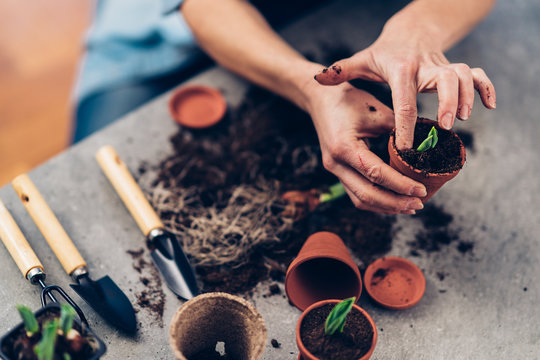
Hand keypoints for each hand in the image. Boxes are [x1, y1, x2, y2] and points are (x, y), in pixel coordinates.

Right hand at [303, 81, 425, 213]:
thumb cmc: (349, 100)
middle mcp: (335, 163)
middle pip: (366, 195)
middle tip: (419, 204)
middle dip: (395, 203)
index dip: (400, 185)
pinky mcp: (338, 172)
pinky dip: (376, 200)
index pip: (376, 173)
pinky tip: (394, 200)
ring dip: (386, 206)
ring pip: (360, 199)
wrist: (322, 99)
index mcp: (344, 147)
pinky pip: (357, 194)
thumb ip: (398, 131)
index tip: (421, 189)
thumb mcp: (377, 110)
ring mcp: (334, 170)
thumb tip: (425, 150)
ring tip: (409, 206)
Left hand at [314, 26, 495, 149]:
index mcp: (400, 69)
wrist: (409, 32)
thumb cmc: (382, 53)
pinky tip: (491, 106)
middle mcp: (425, 66)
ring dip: (466, 97)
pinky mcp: (455, 69)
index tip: (406, 147)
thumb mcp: (361, 61)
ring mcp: (443, 66)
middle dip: (446, 103)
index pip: (404, 99)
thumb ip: (341, 71)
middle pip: (444, 79)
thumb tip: (318, 78)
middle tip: (444, 127)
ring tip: (460, 121)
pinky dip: (487, 88)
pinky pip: (478, 75)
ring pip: (462, 76)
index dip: (406, 125)